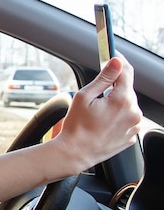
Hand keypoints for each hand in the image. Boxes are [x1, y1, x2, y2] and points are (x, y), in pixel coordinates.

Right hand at [0, 54, 142, 206]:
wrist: (76, 153)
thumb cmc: (76, 127)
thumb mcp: (84, 97)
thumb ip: (104, 78)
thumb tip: (115, 62)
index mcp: (122, 100)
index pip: (126, 72)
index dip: (118, 62)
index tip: (113, 56)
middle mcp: (133, 112)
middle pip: (127, 89)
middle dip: (113, 87)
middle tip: (96, 93)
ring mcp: (134, 126)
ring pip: (127, 104)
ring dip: (115, 103)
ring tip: (96, 113)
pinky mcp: (131, 136)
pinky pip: (127, 119)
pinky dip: (117, 117)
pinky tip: (102, 122)